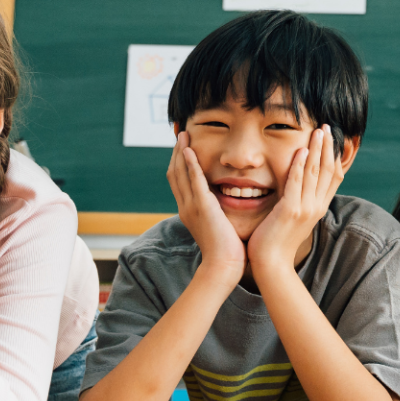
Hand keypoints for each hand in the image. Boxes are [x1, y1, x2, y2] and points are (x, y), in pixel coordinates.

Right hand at [167, 132, 244, 284]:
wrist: (223, 266)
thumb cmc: (226, 250)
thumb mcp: (217, 226)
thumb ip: (215, 212)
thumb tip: (221, 203)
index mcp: (188, 211)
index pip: (178, 181)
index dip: (179, 163)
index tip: (183, 147)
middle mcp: (185, 206)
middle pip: (174, 173)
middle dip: (176, 153)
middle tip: (180, 134)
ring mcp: (191, 207)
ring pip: (179, 174)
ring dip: (180, 153)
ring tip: (183, 136)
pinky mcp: (202, 207)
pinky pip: (192, 181)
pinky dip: (189, 165)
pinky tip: (189, 151)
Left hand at [247, 125, 341, 270]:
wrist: (271, 264)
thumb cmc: (277, 241)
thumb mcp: (295, 219)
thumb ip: (299, 202)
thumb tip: (299, 188)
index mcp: (318, 208)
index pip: (333, 177)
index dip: (334, 156)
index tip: (332, 139)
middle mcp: (316, 206)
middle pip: (327, 171)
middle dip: (328, 147)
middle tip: (327, 128)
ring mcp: (305, 208)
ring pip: (314, 172)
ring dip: (317, 149)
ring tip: (318, 131)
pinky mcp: (290, 210)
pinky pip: (296, 182)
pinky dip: (300, 164)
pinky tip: (302, 149)